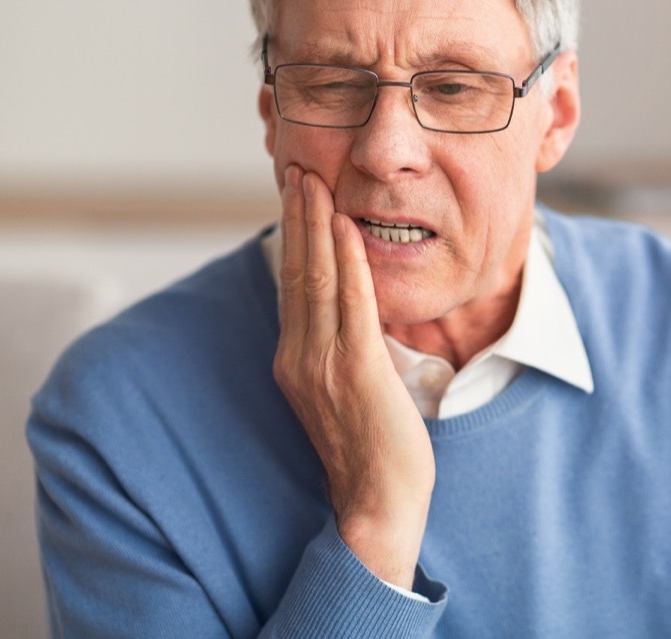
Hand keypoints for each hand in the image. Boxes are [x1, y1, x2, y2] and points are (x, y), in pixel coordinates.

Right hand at [273, 165, 434, 589]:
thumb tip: (353, 309)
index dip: (293, 237)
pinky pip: (350, 304)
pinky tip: (347, 228)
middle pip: (297, 272)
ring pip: (318, 280)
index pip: (293, 284)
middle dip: (297, 217)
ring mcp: (323, 364)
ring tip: (314, 182)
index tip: (295, 195)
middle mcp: (300, 357)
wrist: (378, 502)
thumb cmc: (371, 447)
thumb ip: (341, 346)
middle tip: (297, 169)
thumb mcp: (346, 388)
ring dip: (316, 226)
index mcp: (294, 360)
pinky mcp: (355, 371)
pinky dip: (347, 261)